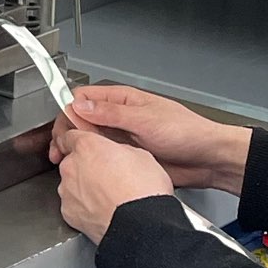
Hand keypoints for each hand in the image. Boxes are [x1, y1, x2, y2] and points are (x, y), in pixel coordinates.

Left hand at [52, 124, 176, 242]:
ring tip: (109, 196)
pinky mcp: (68, 212)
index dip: (80, 141)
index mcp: (87, 146)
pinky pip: (73, 204)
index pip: (70, 136)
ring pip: (72, 184)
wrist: (141, 225)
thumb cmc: (144, 190)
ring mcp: (67, 191)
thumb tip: (116, 154)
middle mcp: (72, 166)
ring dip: (84, 187)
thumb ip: (119, 150)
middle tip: (108, 176)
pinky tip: (103, 210)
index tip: (86, 147)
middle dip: (86, 167)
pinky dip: (84, 207)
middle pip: (72, 161)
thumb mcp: (141, 155)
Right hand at [60, 83, 252, 191]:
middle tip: (60, 150)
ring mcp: (123, 137)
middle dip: (68, 133)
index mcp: (123, 100)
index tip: (62, 129)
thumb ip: (111, 113)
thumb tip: (80, 105)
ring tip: (67, 161)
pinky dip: (92, 161)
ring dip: (77, 149)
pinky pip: (103, 156)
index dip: (69, 112)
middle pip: (82, 120)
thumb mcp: (145, 120)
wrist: (208, 159)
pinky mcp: (128, 156)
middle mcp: (120, 117)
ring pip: (90, 139)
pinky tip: (87, 169)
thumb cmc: (186, 132)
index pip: (83, 99)